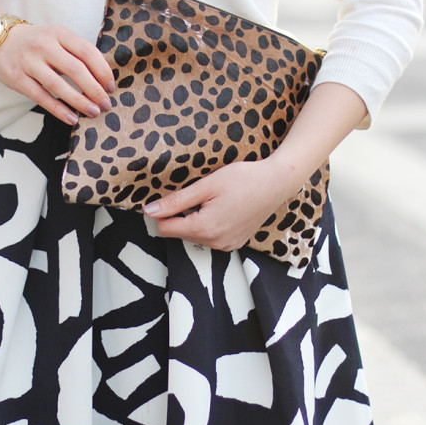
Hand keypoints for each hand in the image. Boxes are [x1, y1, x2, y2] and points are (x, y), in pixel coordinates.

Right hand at [0, 23, 115, 125]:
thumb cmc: (36, 43)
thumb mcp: (56, 38)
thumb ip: (77, 52)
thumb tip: (103, 78)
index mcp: (59, 33)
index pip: (87, 52)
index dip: (102, 71)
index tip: (111, 87)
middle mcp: (44, 45)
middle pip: (76, 70)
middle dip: (94, 90)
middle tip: (106, 104)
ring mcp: (29, 62)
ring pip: (58, 85)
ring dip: (79, 101)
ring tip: (93, 112)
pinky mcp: (17, 78)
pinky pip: (41, 97)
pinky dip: (58, 109)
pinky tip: (72, 118)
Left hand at [143, 157, 302, 251]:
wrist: (277, 183)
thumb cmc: (243, 179)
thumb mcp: (206, 186)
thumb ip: (176, 201)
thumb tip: (148, 210)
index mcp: (205, 228)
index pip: (165, 228)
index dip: (163, 211)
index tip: (173, 195)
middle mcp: (215, 243)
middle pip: (179, 232)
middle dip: (181, 214)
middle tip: (198, 193)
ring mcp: (227, 245)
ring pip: (194, 235)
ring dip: (195, 219)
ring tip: (213, 199)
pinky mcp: (235, 243)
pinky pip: (210, 237)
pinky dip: (209, 224)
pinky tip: (222, 207)